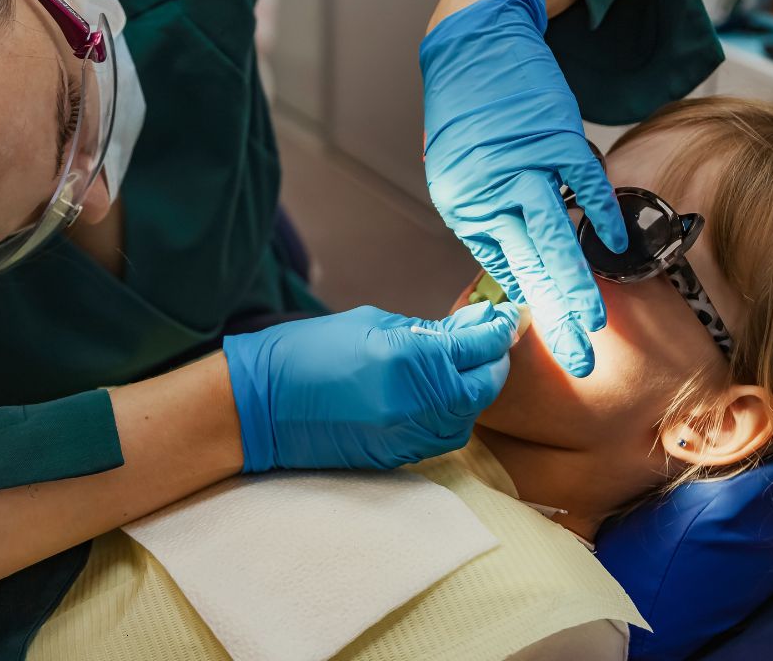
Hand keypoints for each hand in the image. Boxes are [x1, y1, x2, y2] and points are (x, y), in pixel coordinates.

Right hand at [224, 301, 519, 471]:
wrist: (261, 405)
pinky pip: (444, 437)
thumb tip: (471, 329)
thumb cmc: (309, 352)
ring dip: (474, 390)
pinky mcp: (397, 456)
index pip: (479, 346)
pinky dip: (452, 415)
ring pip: (468, 416)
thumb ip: (428, 330)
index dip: (501, 327)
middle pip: (484, 385)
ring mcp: (408, 434)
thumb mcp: (372, 324)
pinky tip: (440, 396)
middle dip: (493, 361)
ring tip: (464, 367)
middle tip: (491, 340)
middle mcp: (417, 402)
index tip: (511, 315)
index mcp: (411, 359)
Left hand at [420, 0, 626, 376]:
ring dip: (577, 284)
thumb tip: (515, 266)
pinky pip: (584, 185)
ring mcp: (523, 165)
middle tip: (578, 360)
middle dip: (555, 318)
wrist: (475, 42)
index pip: (503, 270)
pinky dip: (602, 214)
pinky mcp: (554, 136)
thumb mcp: (460, 174)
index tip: (555, 343)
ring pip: (553, 238)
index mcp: (464, 206)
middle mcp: (489, 192)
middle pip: (528, 266)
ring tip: (594, 324)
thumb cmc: (468, 114)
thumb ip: (489, 218)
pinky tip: (616, 246)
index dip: (532, 308)